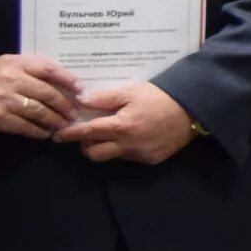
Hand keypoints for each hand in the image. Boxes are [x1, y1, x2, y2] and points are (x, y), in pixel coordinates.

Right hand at [0, 54, 82, 139]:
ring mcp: (3, 98)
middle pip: (48, 93)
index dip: (68, 79)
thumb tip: (58, 82)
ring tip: (62, 126)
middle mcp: (10, 78)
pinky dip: (38, 131)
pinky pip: (25, 126)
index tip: (81, 89)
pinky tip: (44, 134)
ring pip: (40, 111)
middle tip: (73, 114)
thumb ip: (25, 70)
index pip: (48, 68)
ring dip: (55, 121)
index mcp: (14, 63)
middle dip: (65, 105)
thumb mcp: (1, 67)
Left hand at [58, 81, 196, 164]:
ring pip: (112, 157)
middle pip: (94, 153)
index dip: (69, 134)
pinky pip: (130, 157)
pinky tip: (134, 136)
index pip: (87, 133)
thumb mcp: (131, 91)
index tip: (56, 136)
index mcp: (121, 126)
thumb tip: (81, 101)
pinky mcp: (152, 159)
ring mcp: (141, 154)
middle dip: (85, 145)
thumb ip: (104, 98)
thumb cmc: (161, 96)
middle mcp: (129, 145)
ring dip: (105, 147)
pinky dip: (125, 148)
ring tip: (111, 134)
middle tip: (87, 134)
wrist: (194, 108)